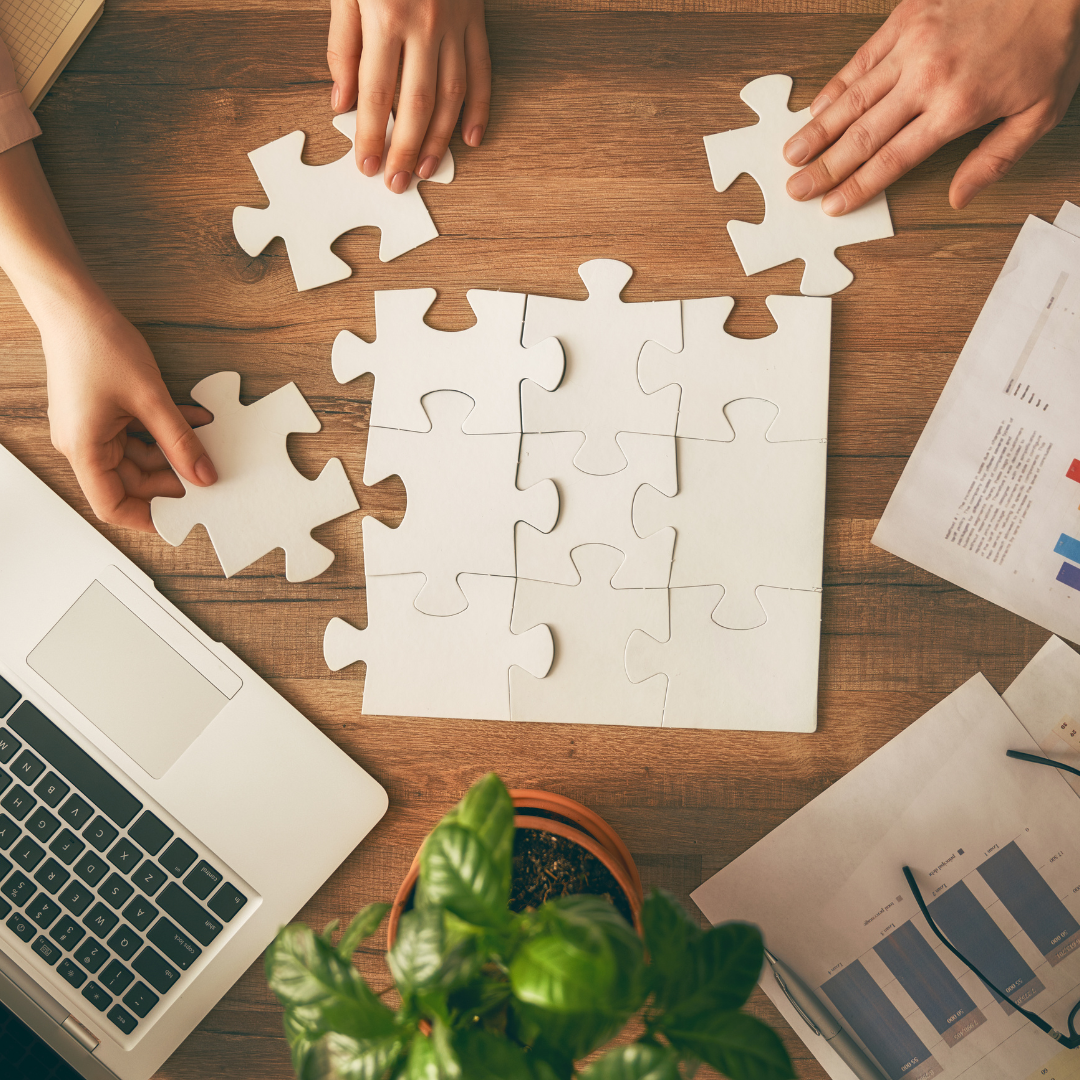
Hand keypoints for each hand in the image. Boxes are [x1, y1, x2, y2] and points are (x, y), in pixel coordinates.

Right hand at [41, 298, 215, 533]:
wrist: (74, 305)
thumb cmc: (97, 345)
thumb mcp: (151, 399)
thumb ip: (180, 442)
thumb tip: (202, 475)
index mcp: (84, 450)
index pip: (112, 505)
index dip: (147, 517)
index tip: (180, 519)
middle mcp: (82, 444)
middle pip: (130, 481)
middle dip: (170, 479)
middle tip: (207, 475)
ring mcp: (91, 427)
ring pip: (138, 456)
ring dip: (172, 450)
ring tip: (205, 442)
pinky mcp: (101, 412)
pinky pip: (136, 433)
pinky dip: (163, 430)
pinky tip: (193, 419)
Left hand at [327, 0, 490, 192]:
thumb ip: (342, 45)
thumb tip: (343, 101)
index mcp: (386, 14)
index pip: (376, 93)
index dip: (371, 134)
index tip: (366, 166)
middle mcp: (425, 23)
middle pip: (417, 103)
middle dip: (405, 148)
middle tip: (396, 183)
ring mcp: (455, 23)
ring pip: (452, 94)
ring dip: (440, 138)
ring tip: (426, 169)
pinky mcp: (476, 17)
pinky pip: (482, 70)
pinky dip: (479, 107)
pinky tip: (471, 138)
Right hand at [783, 0, 1079, 213]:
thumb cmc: (1050, 39)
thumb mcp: (1042, 111)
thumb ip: (996, 158)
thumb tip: (959, 197)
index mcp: (957, 108)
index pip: (893, 160)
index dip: (857, 187)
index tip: (831, 206)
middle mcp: (927, 79)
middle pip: (862, 135)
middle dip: (824, 168)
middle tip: (795, 189)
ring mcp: (912, 45)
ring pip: (852, 99)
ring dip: (817, 131)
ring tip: (791, 155)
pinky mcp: (905, 17)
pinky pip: (861, 60)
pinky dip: (835, 87)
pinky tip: (815, 108)